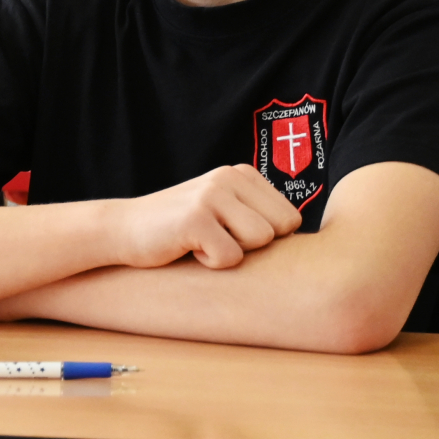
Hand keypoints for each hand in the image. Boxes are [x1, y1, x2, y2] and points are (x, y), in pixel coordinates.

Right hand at [107, 165, 301, 269]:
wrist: (123, 230)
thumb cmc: (179, 230)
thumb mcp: (223, 211)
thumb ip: (257, 216)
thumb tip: (316, 252)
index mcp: (242, 174)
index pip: (290, 219)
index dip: (266, 239)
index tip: (232, 235)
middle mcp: (230, 177)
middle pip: (280, 230)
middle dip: (252, 246)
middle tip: (217, 240)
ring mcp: (213, 195)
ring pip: (259, 242)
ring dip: (231, 254)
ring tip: (203, 243)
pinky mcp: (196, 218)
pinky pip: (230, 258)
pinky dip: (210, 264)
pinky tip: (188, 250)